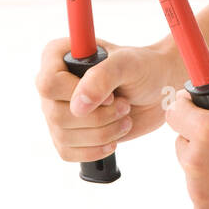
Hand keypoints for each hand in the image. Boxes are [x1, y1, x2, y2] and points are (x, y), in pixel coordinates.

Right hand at [35, 36, 175, 164]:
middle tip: (124, 106)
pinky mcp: (70, 133)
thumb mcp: (128, 64)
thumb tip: (77, 106)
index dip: (77, 94)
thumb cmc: (143, 68)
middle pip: (56, 114)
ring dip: (101, 133)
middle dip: (98, 117)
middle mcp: (54, 84)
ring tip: (124, 118)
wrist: (160, 89)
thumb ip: (102, 77)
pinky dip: (94, 149)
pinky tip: (114, 138)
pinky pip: (67, 152)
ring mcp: (59, 110)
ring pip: (63, 136)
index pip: (49, 83)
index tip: (110, 95)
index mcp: (60, 56)